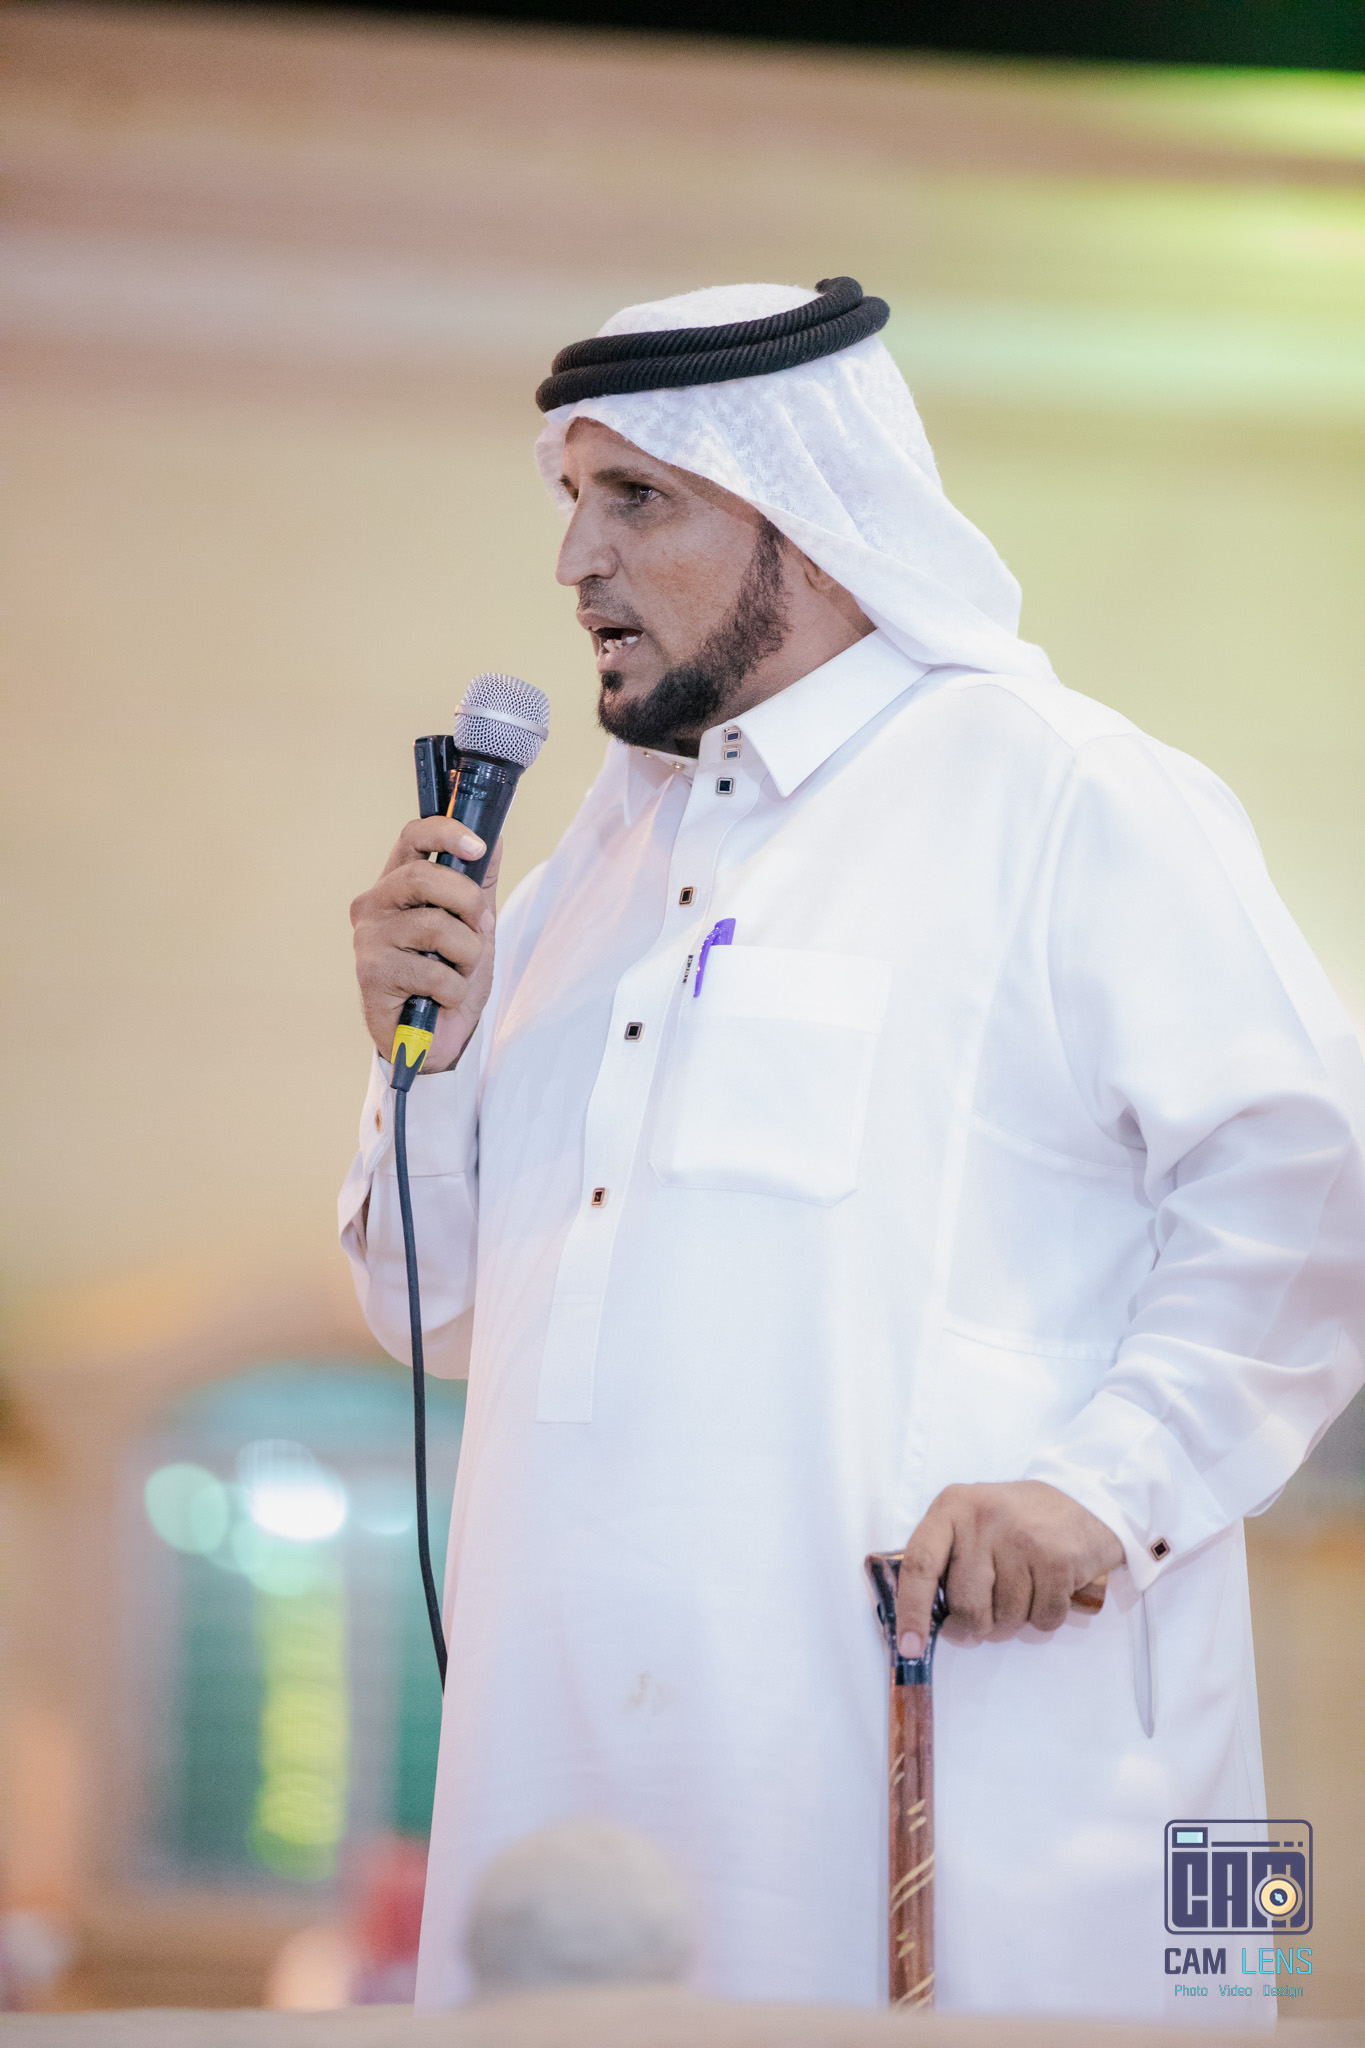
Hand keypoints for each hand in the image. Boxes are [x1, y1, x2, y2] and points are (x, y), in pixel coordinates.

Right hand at [350, 817, 501, 1072]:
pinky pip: (433, 972)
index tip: (478, 847)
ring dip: (467, 955)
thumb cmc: (448, 976)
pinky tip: (443, 997)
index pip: (412, 836)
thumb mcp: (474, 924)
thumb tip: (493, 835)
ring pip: (435, 927)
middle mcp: (375, 904)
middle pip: (424, 877)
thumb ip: (479, 882)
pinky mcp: (371, 975)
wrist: (434, 1037)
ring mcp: (369, 939)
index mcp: (398, 883)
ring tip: (460, 972)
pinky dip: (453, 989)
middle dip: (467, 904)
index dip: (445, 833)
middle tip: (478, 930)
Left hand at [894, 1481, 1123, 1656]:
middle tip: (984, 1620)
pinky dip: (1044, 1619)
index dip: (911, 1611)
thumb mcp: (970, 1521)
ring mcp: (1023, 1539)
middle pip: (966, 1605)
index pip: (920, 1564)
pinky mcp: (1058, 1560)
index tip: (910, 1647)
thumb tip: (924, 1620)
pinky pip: (1042, 1619)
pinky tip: (1047, 1591)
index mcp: (952, 1508)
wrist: (1082, 1500)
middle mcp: (984, 1519)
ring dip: (1013, 1621)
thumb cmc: (1015, 1520)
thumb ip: (944, 1559)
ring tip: (1022, 1593)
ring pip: (1005, 1618)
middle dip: (974, 1627)